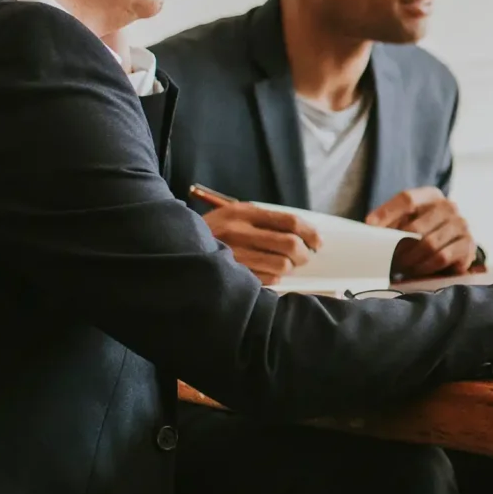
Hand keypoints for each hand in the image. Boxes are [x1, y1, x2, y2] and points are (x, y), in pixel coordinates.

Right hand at [203, 202, 321, 284]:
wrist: (174, 246)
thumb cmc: (215, 233)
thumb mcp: (236, 217)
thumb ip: (265, 222)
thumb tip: (303, 234)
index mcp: (243, 212)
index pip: (289, 221)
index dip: (310, 232)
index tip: (317, 242)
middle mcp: (238, 232)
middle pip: (290, 244)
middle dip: (304, 254)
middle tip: (303, 258)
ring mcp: (234, 255)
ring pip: (281, 265)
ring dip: (288, 268)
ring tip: (284, 267)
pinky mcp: (231, 275)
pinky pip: (267, 281)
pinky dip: (273, 280)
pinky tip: (266, 275)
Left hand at [368, 188, 478, 277]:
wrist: (450, 246)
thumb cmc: (420, 233)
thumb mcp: (404, 221)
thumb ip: (388, 221)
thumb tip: (369, 227)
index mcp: (431, 195)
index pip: (407, 199)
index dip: (387, 213)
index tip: (370, 226)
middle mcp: (449, 206)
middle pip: (417, 226)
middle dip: (399, 246)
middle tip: (387, 258)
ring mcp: (461, 224)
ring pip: (429, 244)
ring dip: (410, 259)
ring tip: (400, 266)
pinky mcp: (468, 244)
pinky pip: (442, 257)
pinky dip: (425, 266)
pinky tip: (416, 270)